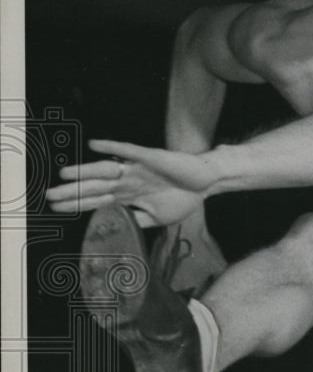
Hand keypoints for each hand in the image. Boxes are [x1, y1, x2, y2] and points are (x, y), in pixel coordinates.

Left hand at [46, 139, 219, 227]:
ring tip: (63, 174)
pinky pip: (128, 150)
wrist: (206, 183)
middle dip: (71, 192)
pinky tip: (94, 144)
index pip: (96, 200)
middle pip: (94, 187)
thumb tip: (118, 228)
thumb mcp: (157, 218)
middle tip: (47, 196)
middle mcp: (128, 181)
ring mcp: (137, 168)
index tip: (55, 208)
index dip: (76, 204)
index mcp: (128, 196)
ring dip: (84, 172)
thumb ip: (137, 221)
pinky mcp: (150, 158)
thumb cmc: (182, 198)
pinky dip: (112, 147)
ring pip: (105, 170)